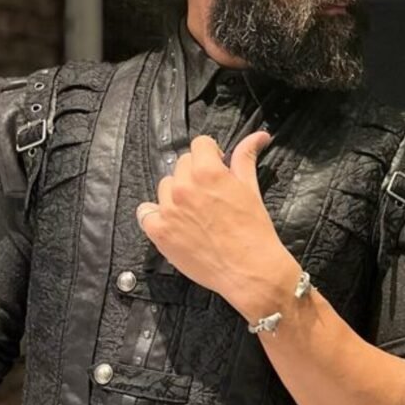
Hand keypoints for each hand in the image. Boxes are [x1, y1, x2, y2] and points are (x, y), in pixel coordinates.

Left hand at [137, 132, 295, 317]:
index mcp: (208, 172)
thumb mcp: (251, 188)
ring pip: (166, 186)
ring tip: (195, 210)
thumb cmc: (254, 230)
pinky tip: (173, 221)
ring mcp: (168, 210)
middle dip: (196, 172)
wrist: (249, 269)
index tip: (217, 165)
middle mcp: (184, 187)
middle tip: (210, 191)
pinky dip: (156, 214)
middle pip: (182, 164)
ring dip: (178, 192)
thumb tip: (258, 135)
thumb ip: (246, 157)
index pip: (199, 144)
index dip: (211, 153)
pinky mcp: (159, 232)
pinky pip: (146, 213)